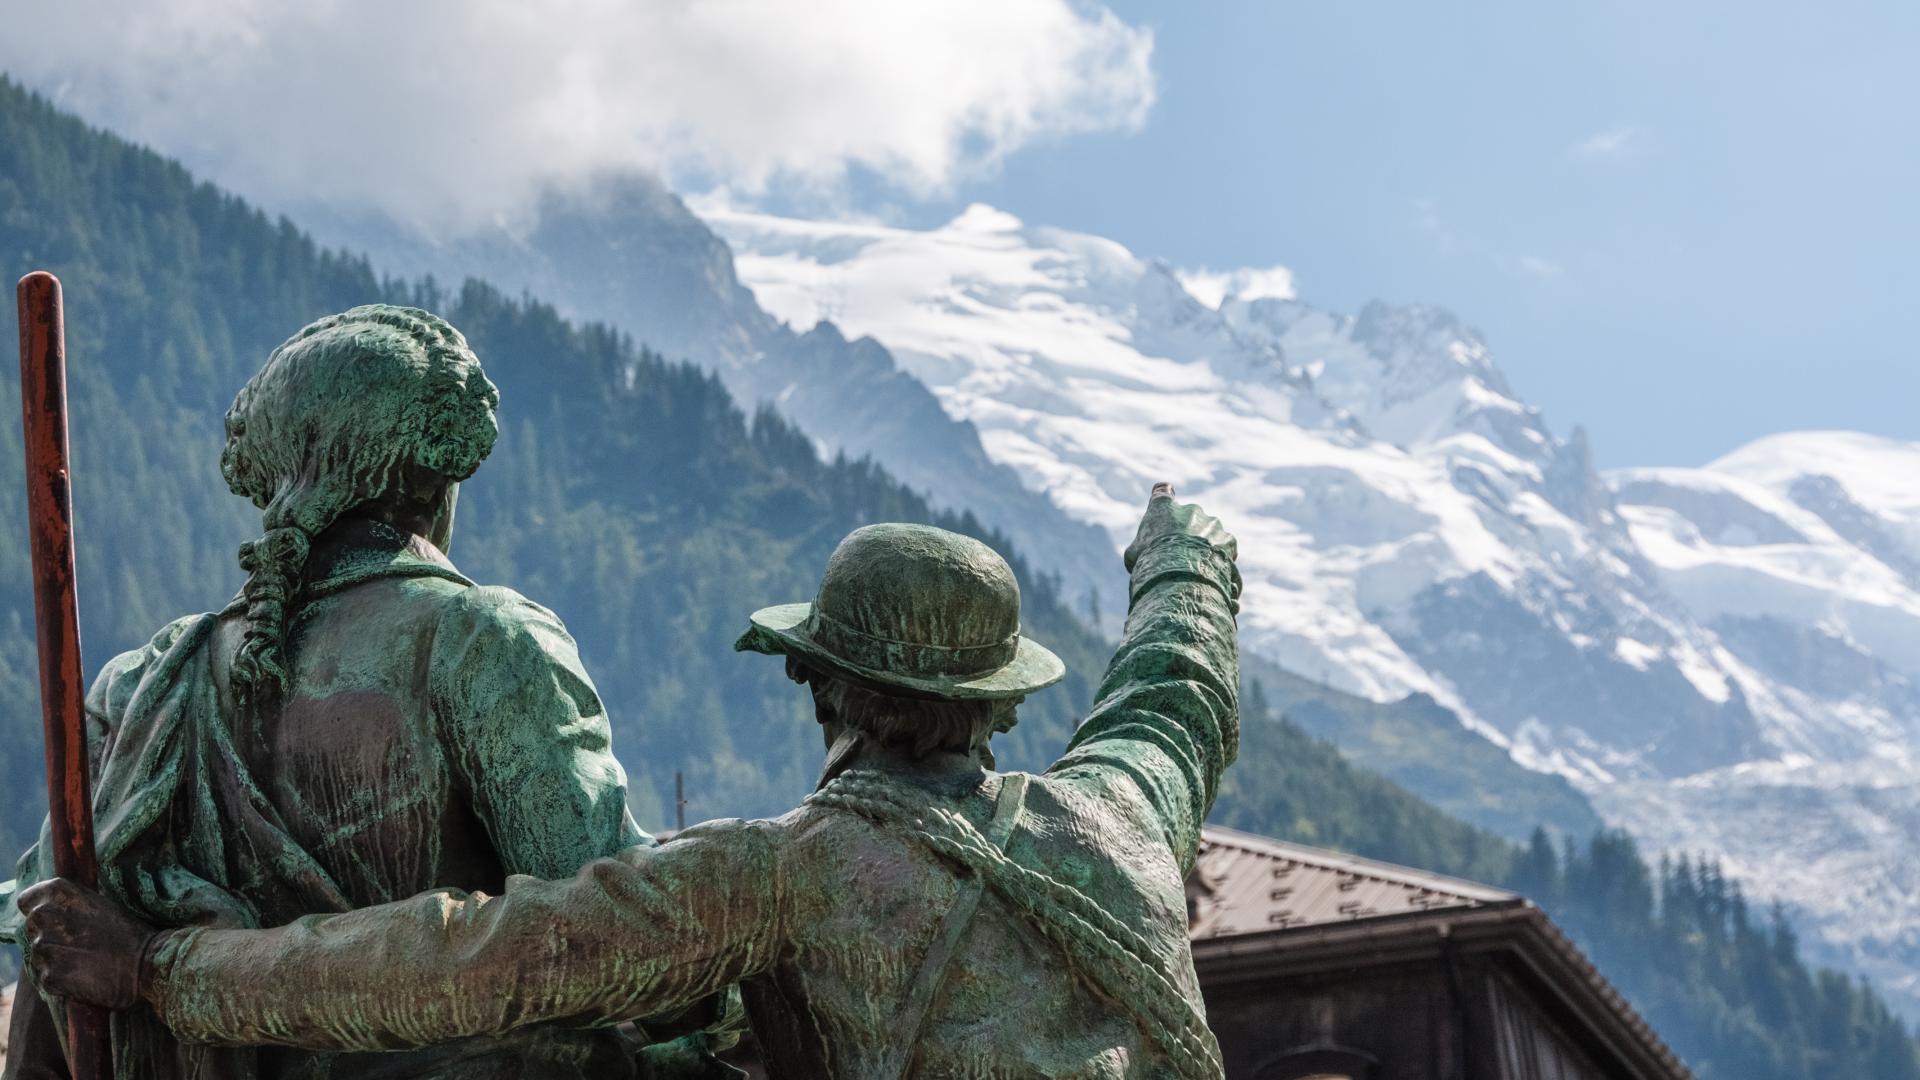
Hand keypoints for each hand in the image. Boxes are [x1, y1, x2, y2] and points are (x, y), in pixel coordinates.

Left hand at [18, 877, 159, 1008]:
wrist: (145, 963)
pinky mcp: (49, 976)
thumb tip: (51, 909)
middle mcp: (44, 915)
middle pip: (32, 928)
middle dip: (50, 935)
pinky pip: (48, 978)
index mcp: (57, 892)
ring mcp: (44, 947)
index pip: (26, 901)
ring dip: (56, 959)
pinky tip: (84, 975)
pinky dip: (62, 980)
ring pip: (40, 955)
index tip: (55, 918)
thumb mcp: (99, 903)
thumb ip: (68, 903)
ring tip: (85, 960)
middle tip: (79, 941)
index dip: (40, 910)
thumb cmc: (127, 931)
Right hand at [1124, 482, 1237, 571]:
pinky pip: (1224, 547)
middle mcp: (1190, 509)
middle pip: (1188, 518)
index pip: (1163, 492)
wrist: (1180, 575)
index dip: (1164, 495)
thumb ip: (1138, 549)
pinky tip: (1211, 571)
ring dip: (1204, 545)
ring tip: (1196, 567)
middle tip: (1180, 555)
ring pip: (1208, 533)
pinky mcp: (1228, 539)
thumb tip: (1136, 557)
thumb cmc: (1151, 562)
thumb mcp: (1133, 555)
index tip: (1167, 495)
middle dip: (1186, 533)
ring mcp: (1211, 523)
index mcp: (1163, 507)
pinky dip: (1220, 557)